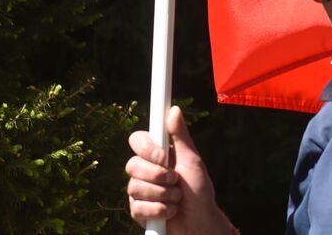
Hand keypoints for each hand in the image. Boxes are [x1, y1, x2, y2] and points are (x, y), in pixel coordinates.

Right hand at [125, 106, 227, 232]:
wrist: (199, 221)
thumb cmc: (199, 190)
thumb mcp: (192, 160)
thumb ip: (181, 136)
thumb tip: (174, 109)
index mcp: (157, 154)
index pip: (136, 140)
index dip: (146, 148)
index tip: (163, 156)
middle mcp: (145, 171)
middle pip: (131, 165)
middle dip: (158, 176)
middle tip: (175, 181)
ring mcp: (139, 191)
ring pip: (134, 187)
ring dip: (163, 195)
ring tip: (177, 197)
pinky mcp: (138, 211)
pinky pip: (138, 207)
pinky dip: (160, 210)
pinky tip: (170, 211)